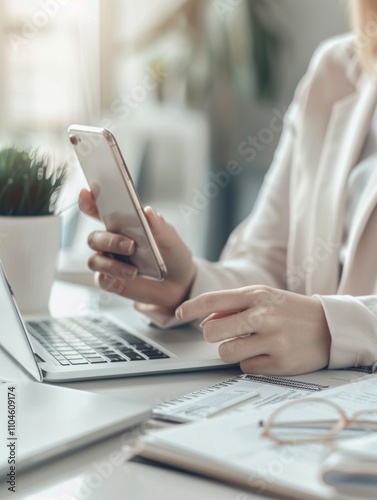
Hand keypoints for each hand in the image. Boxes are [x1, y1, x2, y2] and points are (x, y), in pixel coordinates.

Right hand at [78, 188, 195, 310]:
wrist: (180, 284)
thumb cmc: (172, 255)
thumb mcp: (170, 239)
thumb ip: (158, 225)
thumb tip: (147, 211)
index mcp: (122, 225)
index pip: (99, 210)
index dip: (89, 200)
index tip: (87, 193)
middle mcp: (111, 242)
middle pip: (95, 238)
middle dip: (110, 241)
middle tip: (131, 246)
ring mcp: (110, 262)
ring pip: (95, 261)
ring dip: (113, 265)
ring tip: (134, 270)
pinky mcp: (111, 281)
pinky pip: (101, 280)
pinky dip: (112, 279)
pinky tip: (126, 279)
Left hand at [175, 285, 330, 375]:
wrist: (330, 327)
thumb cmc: (290, 310)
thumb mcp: (264, 297)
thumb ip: (234, 305)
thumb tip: (205, 321)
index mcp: (257, 295)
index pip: (213, 299)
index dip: (190, 308)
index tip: (179, 313)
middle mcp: (263, 316)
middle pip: (212, 332)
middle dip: (213, 335)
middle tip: (225, 333)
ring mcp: (272, 341)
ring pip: (225, 352)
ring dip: (231, 350)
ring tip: (248, 343)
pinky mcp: (279, 364)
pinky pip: (246, 367)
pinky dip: (251, 362)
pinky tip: (266, 353)